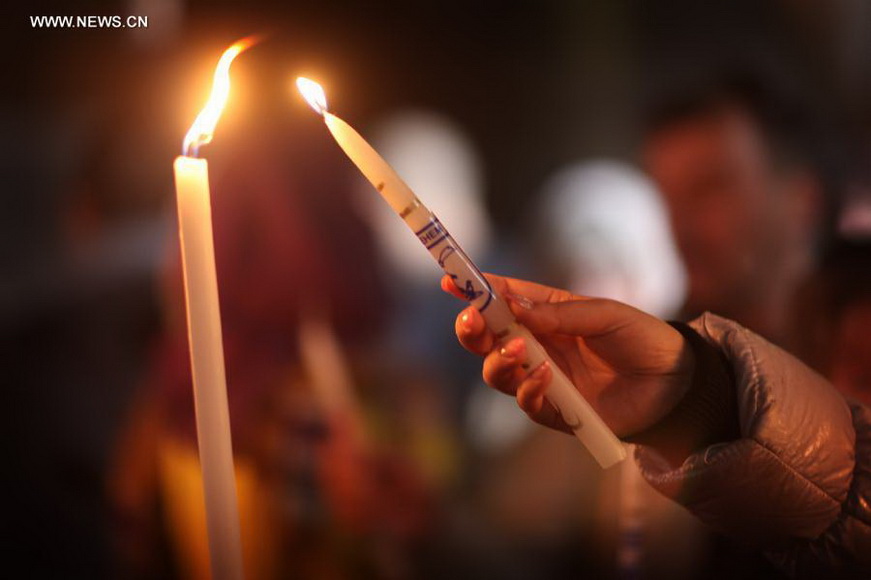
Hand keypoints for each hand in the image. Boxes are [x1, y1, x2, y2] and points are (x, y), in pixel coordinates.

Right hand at [443, 274, 693, 437]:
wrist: (676, 384)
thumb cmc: (642, 338)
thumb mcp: (604, 315)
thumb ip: (558, 313)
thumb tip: (512, 305)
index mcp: (546, 314)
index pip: (502, 300)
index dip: (475, 291)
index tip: (450, 280)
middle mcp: (537, 345)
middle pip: (486, 339)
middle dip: (471, 329)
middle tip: (472, 321)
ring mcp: (543, 378)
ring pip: (496, 372)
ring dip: (498, 360)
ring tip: (519, 351)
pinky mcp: (556, 410)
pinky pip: (526, 402)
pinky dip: (529, 388)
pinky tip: (546, 376)